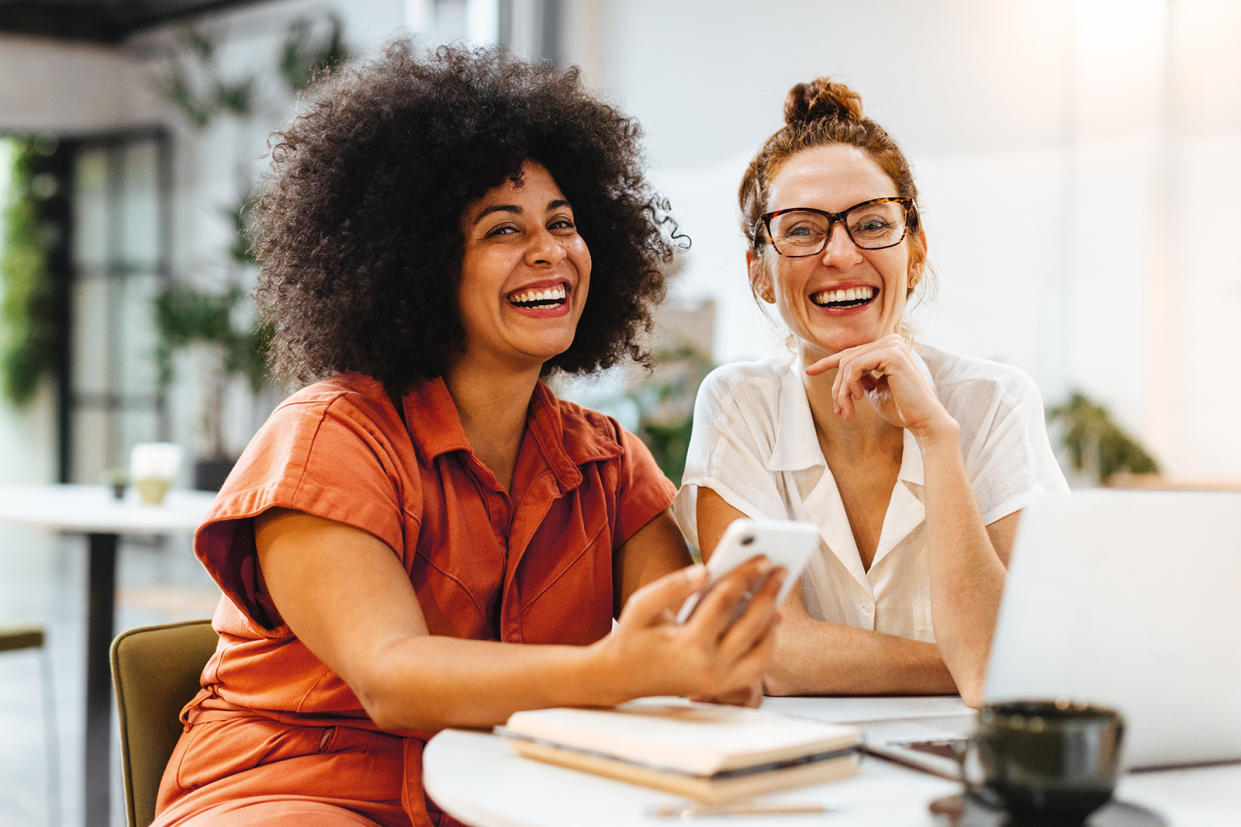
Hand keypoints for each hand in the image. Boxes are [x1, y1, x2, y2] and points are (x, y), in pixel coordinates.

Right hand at [601, 558, 783, 704]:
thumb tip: (706, 569)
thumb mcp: (640, 605)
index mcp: (689, 646)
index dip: (745, 576)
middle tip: (782, 568)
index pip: (725, 602)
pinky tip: (768, 620)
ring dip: (772, 621)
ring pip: (762, 650)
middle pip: (751, 625)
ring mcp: (718, 682)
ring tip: (777, 593)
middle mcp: (709, 668)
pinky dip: (766, 642)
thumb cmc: (631, 637)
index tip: (763, 557)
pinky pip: (756, 665)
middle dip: (769, 593)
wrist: (620, 678)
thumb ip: (672, 586)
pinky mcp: (721, 687)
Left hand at [805, 333, 954, 440]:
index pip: (851, 354)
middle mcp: (891, 341)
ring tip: (847, 411)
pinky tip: (860, 398)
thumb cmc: (901, 409)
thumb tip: (841, 372)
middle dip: (837, 387)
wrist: (923, 421)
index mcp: (887, 347)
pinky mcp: (891, 354)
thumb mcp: (875, 390)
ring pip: (847, 364)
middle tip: (841, 411)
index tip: (809, 371)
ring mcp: (892, 344)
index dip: (827, 362)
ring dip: (842, 391)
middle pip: (846, 359)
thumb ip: (861, 378)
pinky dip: (850, 385)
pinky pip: (854, 366)